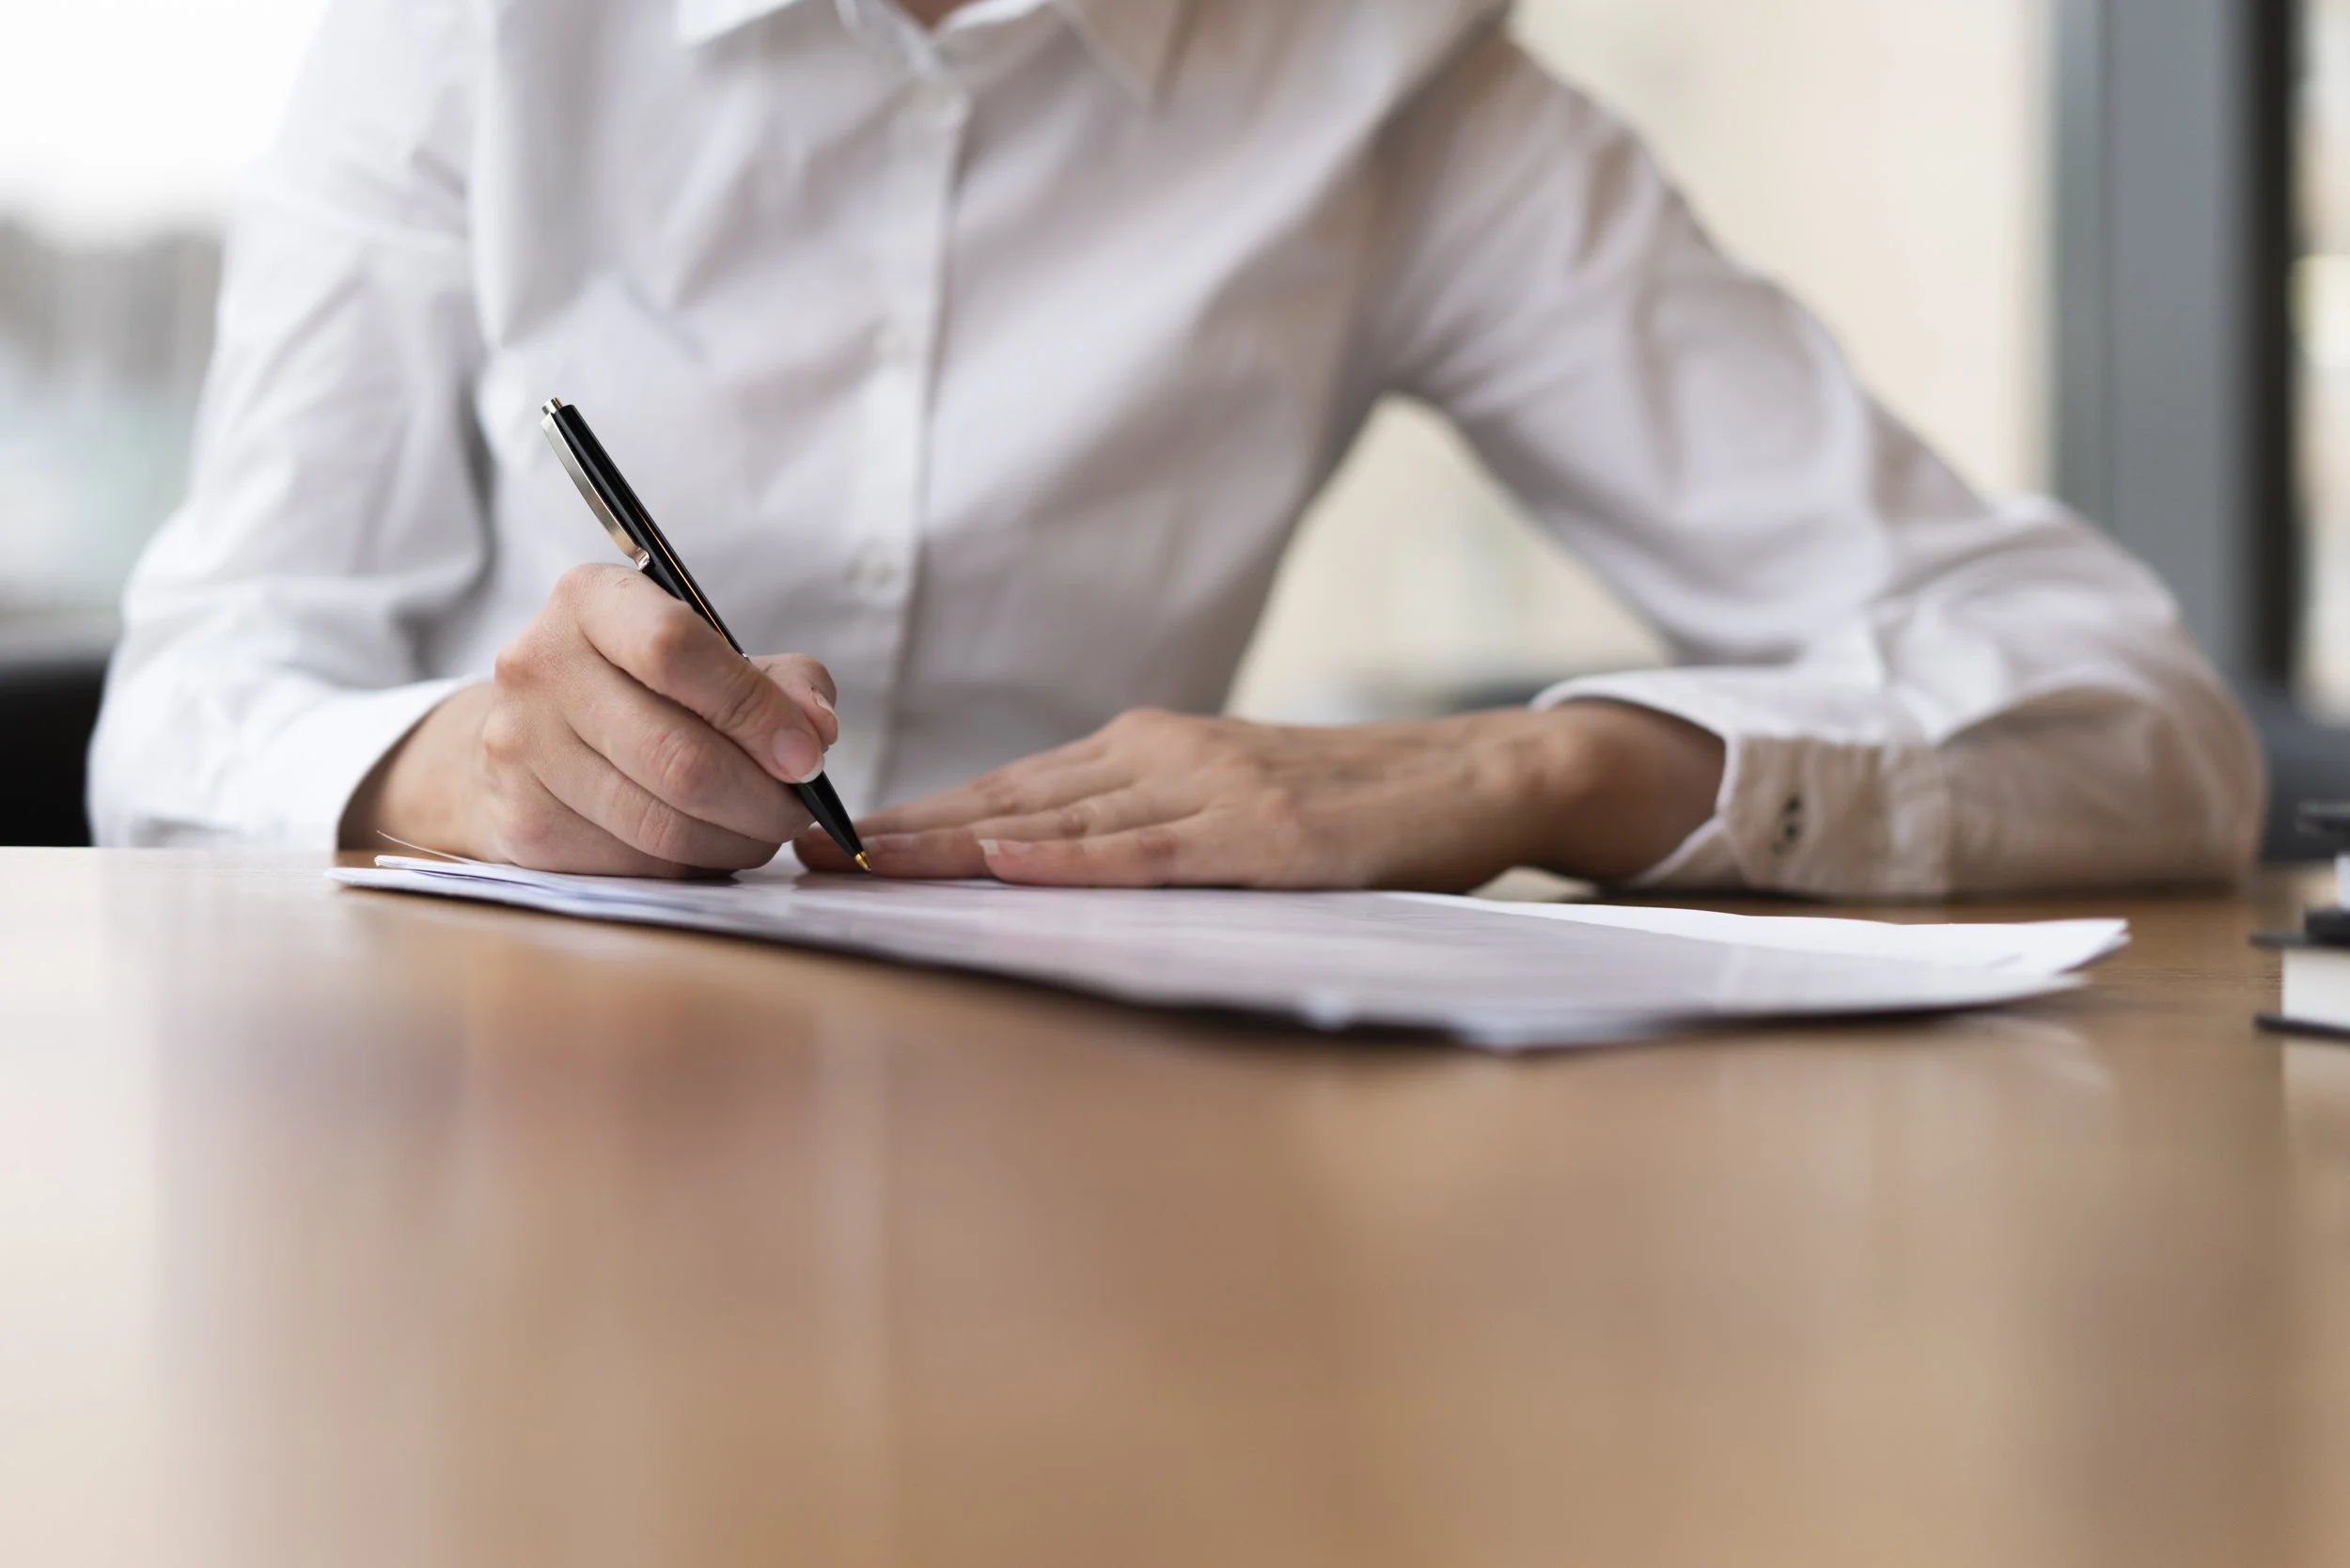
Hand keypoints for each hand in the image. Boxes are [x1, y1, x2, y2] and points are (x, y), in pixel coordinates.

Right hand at [344, 564, 838, 875]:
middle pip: (678, 757)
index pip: (675, 650)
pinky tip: (707, 844)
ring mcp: (521, 749)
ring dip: (736, 839)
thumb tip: (818, 731)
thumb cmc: (641, 686)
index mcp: (590, 601)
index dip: (755, 710)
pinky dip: (691, 864)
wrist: (527, 734)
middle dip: (762, 798)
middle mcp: (540, 667)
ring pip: (662, 825)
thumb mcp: (713, 655)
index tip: (808, 755)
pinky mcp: (523, 824)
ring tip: (763, 828)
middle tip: (800, 810)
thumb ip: (782, 680)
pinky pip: (635, 864)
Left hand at [797, 702, 1724, 890]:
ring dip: (950, 843)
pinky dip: (1071, 858)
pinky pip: (1152, 852)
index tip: (820, 841)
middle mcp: (1165, 755)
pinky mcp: (1268, 837)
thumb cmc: (1355, 802)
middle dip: (897, 830)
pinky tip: (1003, 864)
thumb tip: (1036, 864)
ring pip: (1060, 819)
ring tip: (858, 866)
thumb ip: (1143, 824)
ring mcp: (1216, 791)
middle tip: (793, 855)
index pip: (1006, 788)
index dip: (910, 816)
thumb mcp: (1232, 800)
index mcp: (1150, 749)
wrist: (1484, 775)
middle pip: (1006, 798)